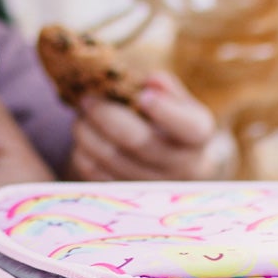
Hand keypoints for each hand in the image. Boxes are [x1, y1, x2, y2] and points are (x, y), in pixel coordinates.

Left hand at [69, 70, 229, 181]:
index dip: (165, 111)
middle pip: (138, 141)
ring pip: (111, 159)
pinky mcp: (127, 196)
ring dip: (88, 133)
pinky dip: (83, 153)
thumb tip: (152, 81)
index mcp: (197, 136)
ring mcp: (153, 186)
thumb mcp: (179, 103)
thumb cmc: (173, 123)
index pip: (188, 127)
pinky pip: (96, 175)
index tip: (144, 95)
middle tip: (87, 99)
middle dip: (106, 115)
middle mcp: (181, 166)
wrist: (176, 164)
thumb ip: (167, 89)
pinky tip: (83, 138)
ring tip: (81, 116)